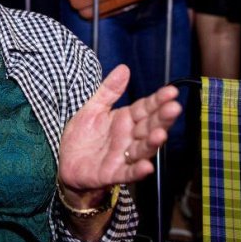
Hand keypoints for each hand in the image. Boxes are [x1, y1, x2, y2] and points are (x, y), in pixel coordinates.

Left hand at [57, 65, 180, 192]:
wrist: (66, 163)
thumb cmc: (83, 136)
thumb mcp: (93, 108)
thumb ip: (109, 90)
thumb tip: (124, 68)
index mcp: (126, 120)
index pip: (146, 108)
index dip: (158, 100)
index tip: (171, 91)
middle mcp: (129, 138)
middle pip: (149, 127)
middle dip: (162, 118)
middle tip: (174, 108)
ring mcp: (123, 156)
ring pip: (142, 149)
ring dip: (153, 143)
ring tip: (161, 134)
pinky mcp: (113, 173)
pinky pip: (127, 173)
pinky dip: (137, 170)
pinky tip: (146, 167)